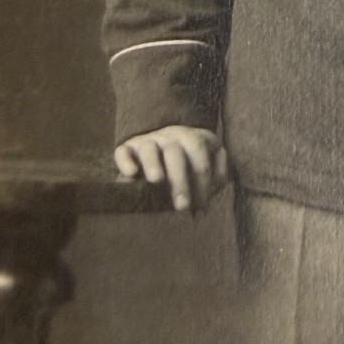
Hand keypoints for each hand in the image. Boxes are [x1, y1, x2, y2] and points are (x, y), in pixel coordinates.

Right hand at [114, 125, 229, 214]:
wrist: (159, 158)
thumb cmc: (189, 171)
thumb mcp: (207, 172)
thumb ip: (219, 175)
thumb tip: (219, 178)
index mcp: (193, 138)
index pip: (200, 154)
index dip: (203, 181)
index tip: (202, 207)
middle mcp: (170, 136)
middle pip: (175, 151)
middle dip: (180, 179)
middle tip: (182, 206)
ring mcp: (148, 141)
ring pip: (149, 148)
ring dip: (153, 163)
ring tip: (156, 180)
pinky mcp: (127, 148)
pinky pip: (123, 151)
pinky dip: (126, 161)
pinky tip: (131, 174)